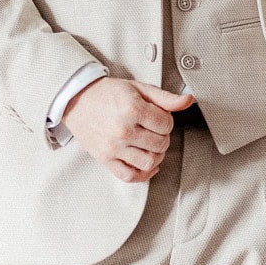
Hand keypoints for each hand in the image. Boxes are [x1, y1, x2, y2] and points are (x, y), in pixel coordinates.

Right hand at [62, 78, 192, 181]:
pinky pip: (129, 176)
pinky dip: (143, 174)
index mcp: (132, 109)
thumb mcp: (138, 88)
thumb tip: (188, 100)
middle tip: (155, 130)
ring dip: (156, 155)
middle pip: (160, 144)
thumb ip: (165, 97)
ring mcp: (113, 147)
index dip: (166, 121)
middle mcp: (123, 130)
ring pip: (149, 161)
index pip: (166, 124)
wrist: (77, 100)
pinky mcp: (105, 159)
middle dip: (163, 137)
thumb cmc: (107, 93)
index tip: (159, 118)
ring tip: (151, 145)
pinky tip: (148, 165)